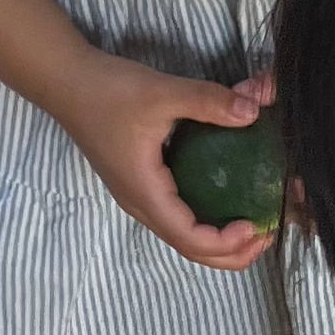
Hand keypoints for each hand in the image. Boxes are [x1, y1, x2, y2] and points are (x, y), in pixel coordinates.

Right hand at [62, 54, 278, 268]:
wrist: (67, 82)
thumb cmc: (108, 91)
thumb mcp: (162, 92)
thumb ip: (208, 101)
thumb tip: (253, 111)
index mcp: (145, 192)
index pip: (189, 238)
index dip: (226, 242)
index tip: (256, 224)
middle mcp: (141, 203)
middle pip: (189, 248)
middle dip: (230, 253)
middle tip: (267, 234)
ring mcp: (139, 196)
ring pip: (182, 236)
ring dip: (219, 240)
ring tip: (255, 224)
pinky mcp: (141, 183)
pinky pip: (177, 216)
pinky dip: (205, 220)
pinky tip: (228, 200)